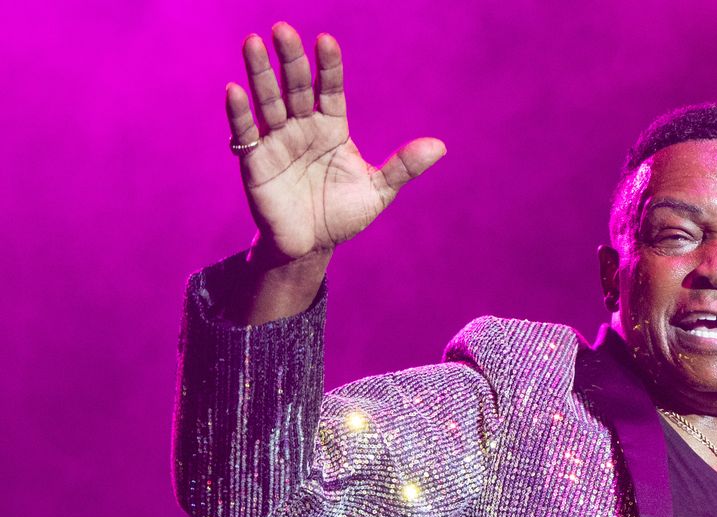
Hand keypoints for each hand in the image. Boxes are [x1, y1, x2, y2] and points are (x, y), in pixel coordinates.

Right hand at [225, 23, 443, 265]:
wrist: (311, 246)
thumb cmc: (343, 213)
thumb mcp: (378, 190)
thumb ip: (404, 166)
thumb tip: (441, 146)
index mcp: (331, 128)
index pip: (329, 90)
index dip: (328, 66)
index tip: (327, 40)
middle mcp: (302, 128)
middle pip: (295, 87)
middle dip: (290, 60)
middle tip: (282, 29)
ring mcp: (276, 141)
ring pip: (267, 101)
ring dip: (259, 73)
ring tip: (252, 42)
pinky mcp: (254, 161)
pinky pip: (245, 132)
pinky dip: (239, 112)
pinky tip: (234, 89)